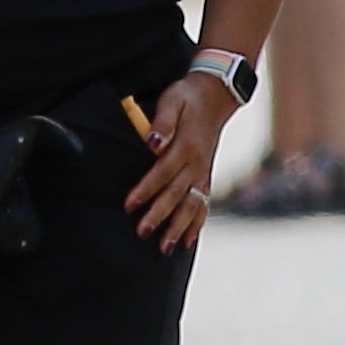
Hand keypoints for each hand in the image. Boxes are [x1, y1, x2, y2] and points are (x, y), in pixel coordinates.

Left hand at [126, 75, 234, 248]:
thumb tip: (152, 143)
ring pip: (191, 204)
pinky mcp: (206, 176)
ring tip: (165, 248)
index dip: (145, 190)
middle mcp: (197, 163)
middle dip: (159, 216)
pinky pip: (204, 203)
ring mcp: (203, 171)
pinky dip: (198, 223)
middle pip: (176, 194)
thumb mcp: (172, 99)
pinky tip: (190, 242)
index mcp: (186, 145)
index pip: (162, 172)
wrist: (215, 96)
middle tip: (142, 234)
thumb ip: (162, 121)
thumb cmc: (187, 97)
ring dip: (179, 227)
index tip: (129, 206)